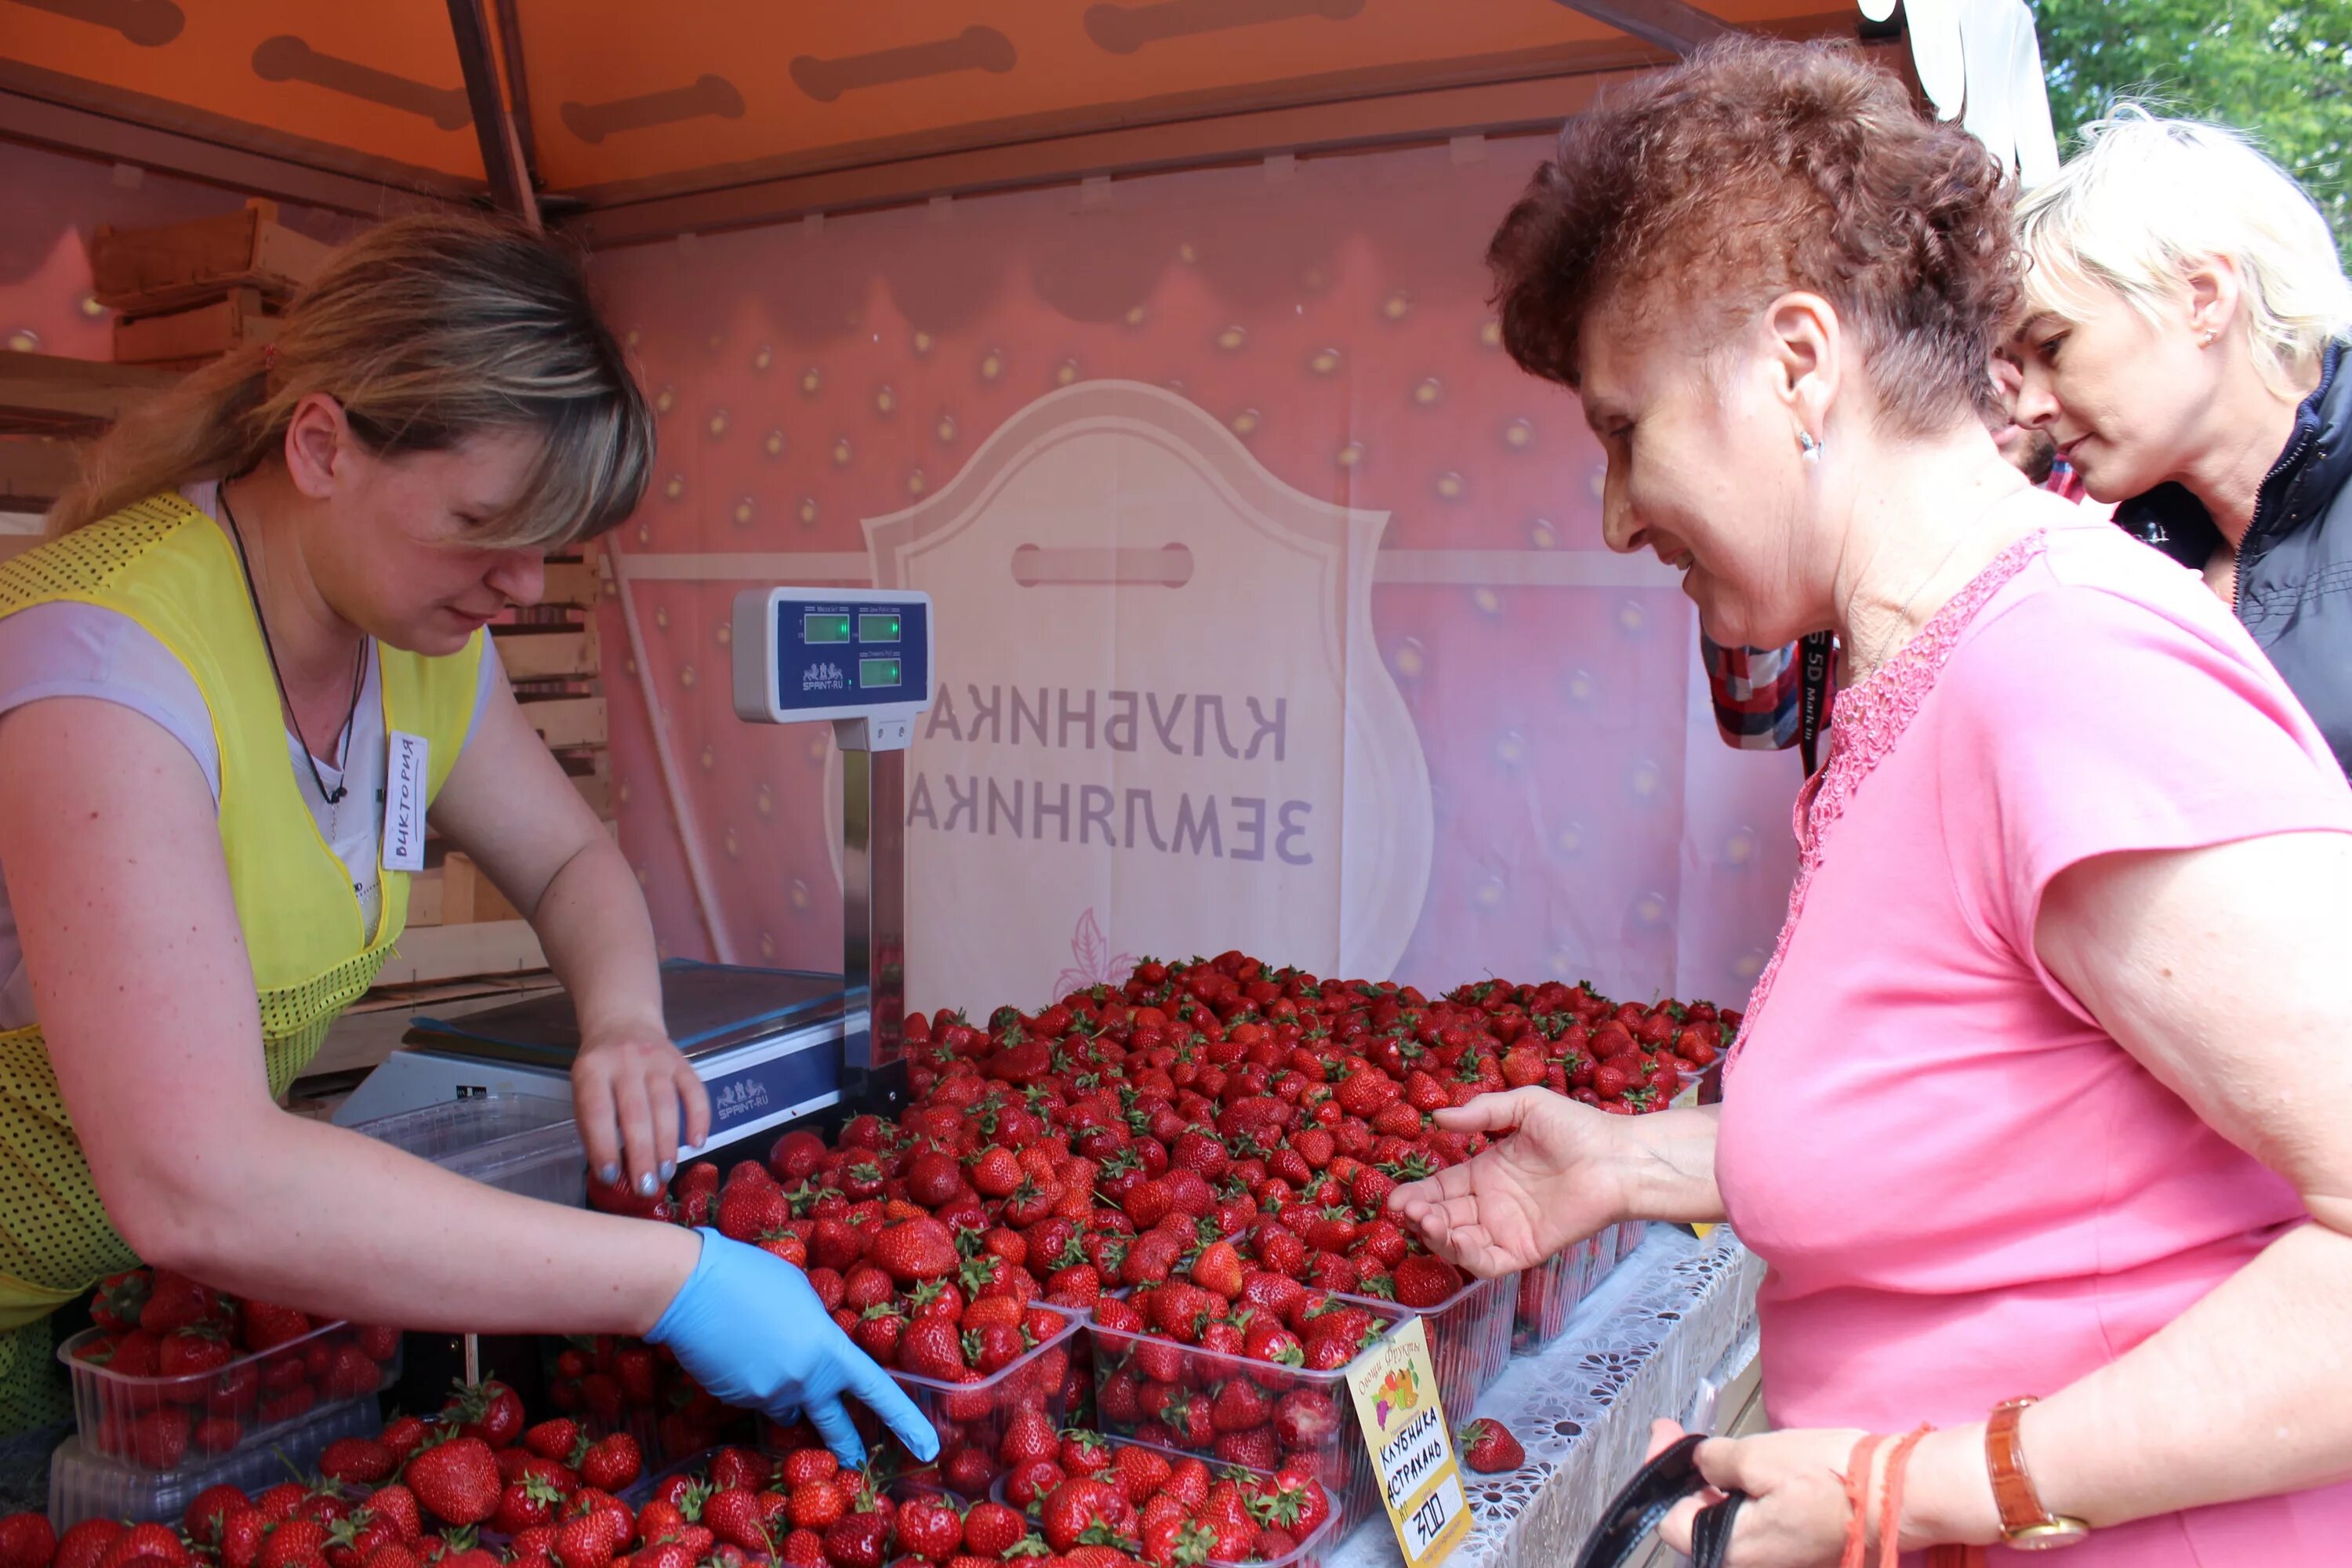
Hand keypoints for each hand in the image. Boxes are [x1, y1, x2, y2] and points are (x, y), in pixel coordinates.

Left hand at [572, 1020, 710, 1198]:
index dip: (604, 1146)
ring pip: (666, 1105)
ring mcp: (657, 1059)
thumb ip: (594, 1124)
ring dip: (668, 1143)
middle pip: (636, 1112)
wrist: (623, 1021)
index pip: (598, 1112)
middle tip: (646, 1186)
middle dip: (642, 1154)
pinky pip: (695, 1091)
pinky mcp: (682, 1061)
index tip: (611, 1177)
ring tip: (666, 1173)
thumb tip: (613, 1172)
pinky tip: (697, 1143)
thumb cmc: (600, 1069)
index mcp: (593, 1070)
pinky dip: (699, 1118)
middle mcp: (625, 1061)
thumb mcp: (583, 1089)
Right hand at [650, 1229, 938, 1467]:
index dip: (905, 1421)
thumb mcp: (802, 1295)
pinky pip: (758, 1400)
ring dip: (788, 1394)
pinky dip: (756, 1385)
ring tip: (766, 1353)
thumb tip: (819, 1348)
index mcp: (829, 1350)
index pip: (877, 1392)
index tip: (928, 1447)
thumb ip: (819, 1330)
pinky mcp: (737, 1401)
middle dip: (846, 1445)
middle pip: (834, 1424)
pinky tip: (739, 1354)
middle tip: (857, 1461)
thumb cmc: (749, 1276)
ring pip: (788, 1408)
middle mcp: (804, 1381)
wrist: (690, 1288)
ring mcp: (769, 1395)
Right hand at [1386, 1086, 1631, 1275]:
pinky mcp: (1525, 1250)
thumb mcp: (1525, 1106)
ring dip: (1437, 1236)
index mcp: (1487, 1173)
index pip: (1441, 1189)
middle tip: (1406, 1209)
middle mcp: (1491, 1205)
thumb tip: (1438, 1117)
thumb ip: (1482, 1111)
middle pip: (1443, 1218)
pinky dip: (1467, 1257)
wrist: (1617, 1158)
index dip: (1417, 1195)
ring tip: (1426, 1219)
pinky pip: (1488, 1263)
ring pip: (1459, 1243)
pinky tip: (1455, 1239)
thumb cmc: (1577, 1128)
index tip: (1395, 1197)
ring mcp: (1507, 1229)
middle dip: (1419, 1216)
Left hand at [1649, 1420, 1870, 1567]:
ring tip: (1705, 1447)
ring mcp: (1777, 1559)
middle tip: (1677, 1434)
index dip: (1660, 1472)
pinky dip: (1739, 1495)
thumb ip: (1714, 1461)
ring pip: (1725, 1521)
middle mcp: (1752, 1564)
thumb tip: (1697, 1463)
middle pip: (1696, 1521)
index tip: (1663, 1432)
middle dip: (1683, 1475)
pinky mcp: (1796, 1549)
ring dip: (1710, 1483)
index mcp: (1734, 1551)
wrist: (1899, 1495)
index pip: (1671, 1520)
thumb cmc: (1829, 1476)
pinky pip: (1752, 1524)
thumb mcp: (1758, 1457)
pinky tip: (1740, 1468)